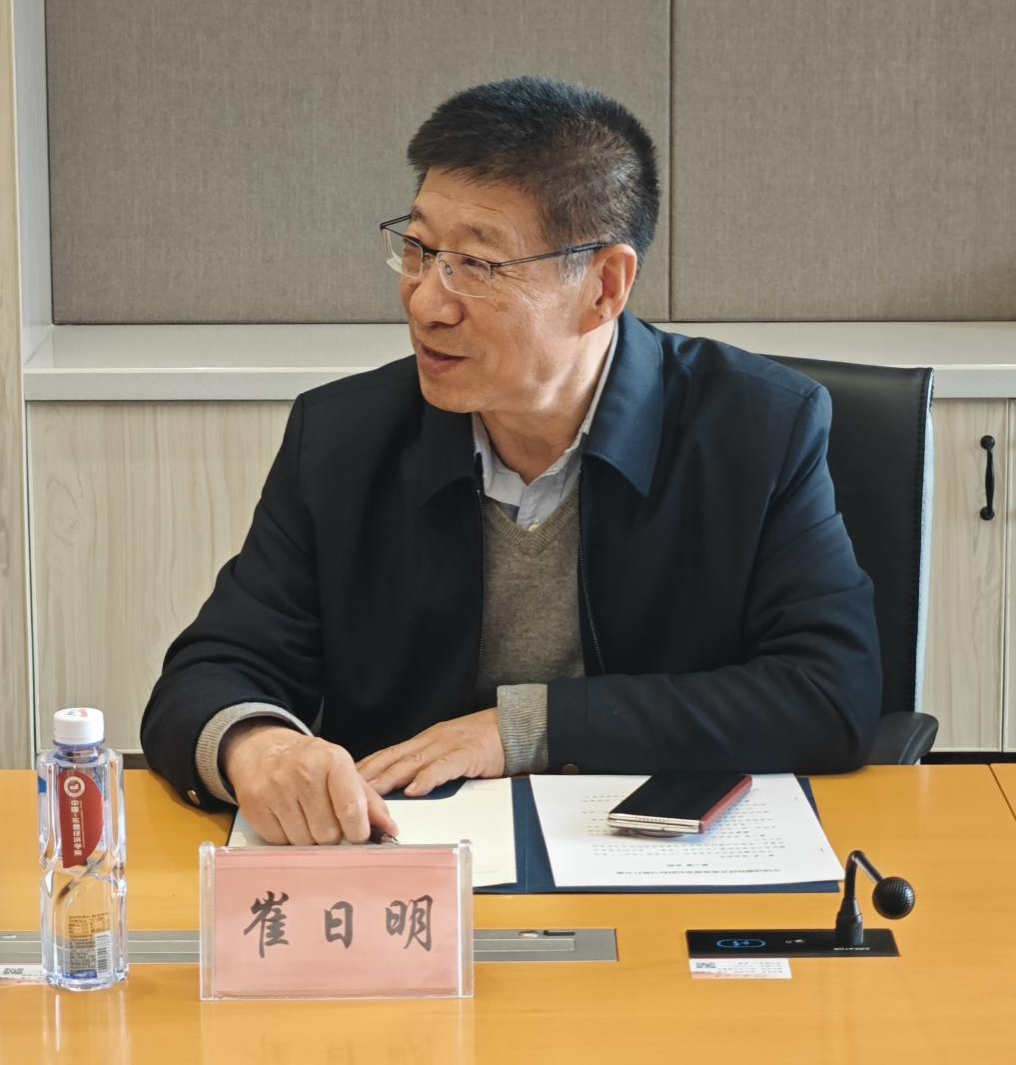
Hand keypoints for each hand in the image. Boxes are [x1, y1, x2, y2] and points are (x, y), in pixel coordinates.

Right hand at [221, 721, 398, 845]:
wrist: (263, 750)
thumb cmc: (311, 763)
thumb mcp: (344, 770)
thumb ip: (369, 801)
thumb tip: (391, 829)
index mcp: (332, 760)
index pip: (351, 809)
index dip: (358, 832)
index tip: (358, 836)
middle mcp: (303, 773)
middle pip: (328, 833)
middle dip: (333, 835)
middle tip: (328, 820)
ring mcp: (276, 790)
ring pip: (304, 842)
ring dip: (310, 838)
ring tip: (307, 817)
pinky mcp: (255, 807)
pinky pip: (280, 843)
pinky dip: (288, 839)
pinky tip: (289, 819)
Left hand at [356, 709, 505, 796]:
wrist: (513, 725)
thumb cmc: (483, 742)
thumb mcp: (447, 752)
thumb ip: (427, 767)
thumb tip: (404, 789)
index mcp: (424, 742)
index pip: (387, 755)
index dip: (365, 768)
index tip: (341, 780)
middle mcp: (430, 742)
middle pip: (392, 758)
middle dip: (367, 775)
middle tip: (343, 790)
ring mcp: (447, 746)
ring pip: (412, 763)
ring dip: (388, 779)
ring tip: (368, 793)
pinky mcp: (467, 754)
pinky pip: (444, 767)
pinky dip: (428, 778)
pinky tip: (415, 790)